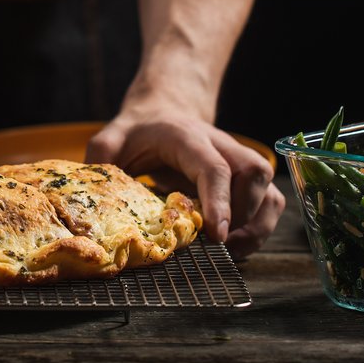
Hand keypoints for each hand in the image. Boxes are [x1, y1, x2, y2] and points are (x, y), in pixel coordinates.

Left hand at [86, 106, 284, 259]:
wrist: (165, 111)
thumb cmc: (139, 131)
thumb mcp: (112, 139)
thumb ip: (100, 161)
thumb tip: (91, 198)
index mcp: (188, 137)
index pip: (214, 167)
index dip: (218, 200)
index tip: (216, 235)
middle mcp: (222, 146)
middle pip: (253, 176)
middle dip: (243, 216)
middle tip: (219, 246)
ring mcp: (240, 162)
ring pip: (270, 191)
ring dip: (257, 227)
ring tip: (230, 251)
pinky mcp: (248, 179)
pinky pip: (272, 203)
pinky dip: (262, 227)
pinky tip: (237, 244)